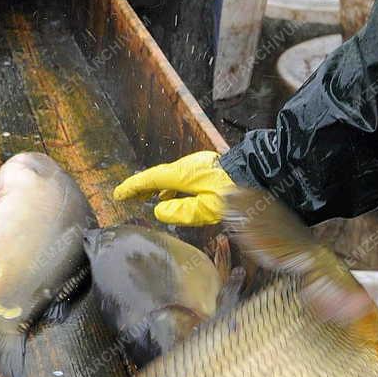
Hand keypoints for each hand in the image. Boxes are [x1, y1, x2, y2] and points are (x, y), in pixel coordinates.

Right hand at [113, 150, 234, 225]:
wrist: (259, 172)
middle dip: (141, 186)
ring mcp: (197, 165)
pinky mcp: (207, 167)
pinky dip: (171, 186)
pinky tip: (172, 196)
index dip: (133, 187)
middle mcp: (187, 166)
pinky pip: (181, 176)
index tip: (118, 194)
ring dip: (156, 187)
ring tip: (147, 199)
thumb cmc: (235, 193)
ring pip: (170, 176)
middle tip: (128, 198)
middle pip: (157, 175)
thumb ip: (181, 211)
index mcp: (183, 174)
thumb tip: (158, 210)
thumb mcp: (208, 209)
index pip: (150, 179)